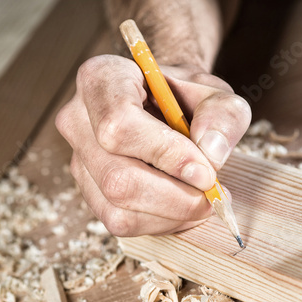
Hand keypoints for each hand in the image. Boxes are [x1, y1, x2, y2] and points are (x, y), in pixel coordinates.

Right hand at [55, 54, 250, 235]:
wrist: (169, 107)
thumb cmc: (187, 98)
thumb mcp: (217, 94)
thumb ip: (223, 115)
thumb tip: (211, 154)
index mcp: (101, 79)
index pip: (119, 124)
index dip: (166, 154)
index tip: (206, 170)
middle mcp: (77, 119)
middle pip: (117, 178)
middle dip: (174, 196)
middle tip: (212, 192)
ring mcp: (78, 158)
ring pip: (118, 207)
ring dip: (172, 213)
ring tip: (202, 199)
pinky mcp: (88, 191)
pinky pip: (120, 222)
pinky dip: (161, 222)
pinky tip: (181, 206)